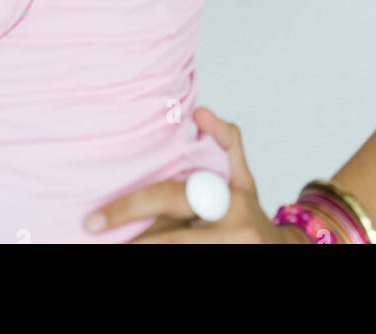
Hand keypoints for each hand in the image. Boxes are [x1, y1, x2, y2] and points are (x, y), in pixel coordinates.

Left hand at [81, 105, 309, 242]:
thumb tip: (200, 111)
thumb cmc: (248, 210)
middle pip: (170, 240)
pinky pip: (187, 259)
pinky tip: (137, 247)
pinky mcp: (228, 264)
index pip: (171, 199)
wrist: (282, 251)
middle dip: (131, 235)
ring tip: (113, 245)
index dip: (131, 207)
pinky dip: (165, 257)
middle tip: (93, 232)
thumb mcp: (243, 176)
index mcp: (230, 199)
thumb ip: (225, 142)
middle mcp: (231, 230)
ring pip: (178, 248)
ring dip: (145, 246)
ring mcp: (230, 249)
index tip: (93, 220)